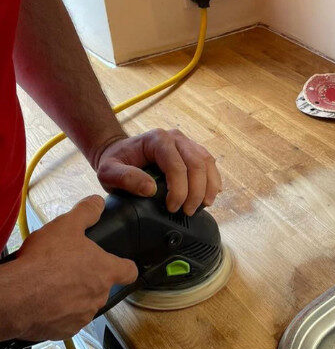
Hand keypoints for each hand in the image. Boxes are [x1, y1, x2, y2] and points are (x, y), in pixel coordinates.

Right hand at [0, 196, 136, 341]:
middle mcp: (99, 295)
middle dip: (86, 279)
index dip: (124, 266)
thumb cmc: (43, 263)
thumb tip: (97, 203)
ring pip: (83, 304)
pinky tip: (43, 302)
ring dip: (71, 297)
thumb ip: (85, 213)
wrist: (17, 296)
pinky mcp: (66, 330)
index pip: (129, 270)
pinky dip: (57, 314)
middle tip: (66, 270)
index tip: (119, 264)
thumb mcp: (65, 227)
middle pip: (101, 287)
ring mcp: (84, 315)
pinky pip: (66, 321)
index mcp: (105, 271)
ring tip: (51, 285)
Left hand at [92, 129, 221, 214]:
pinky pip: (209, 163)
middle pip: (197, 164)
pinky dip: (213, 179)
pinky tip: (211, 194)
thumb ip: (125, 178)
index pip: (176, 165)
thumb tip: (150, 189)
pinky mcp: (192, 150)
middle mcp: (175, 138)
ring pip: (207, 163)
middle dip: (196, 191)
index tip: (172, 207)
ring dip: (209, 186)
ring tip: (204, 204)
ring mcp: (186, 143)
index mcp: (157, 139)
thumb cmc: (115, 162)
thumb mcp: (108, 171)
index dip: (179, 190)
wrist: (119, 151)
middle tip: (188, 210)